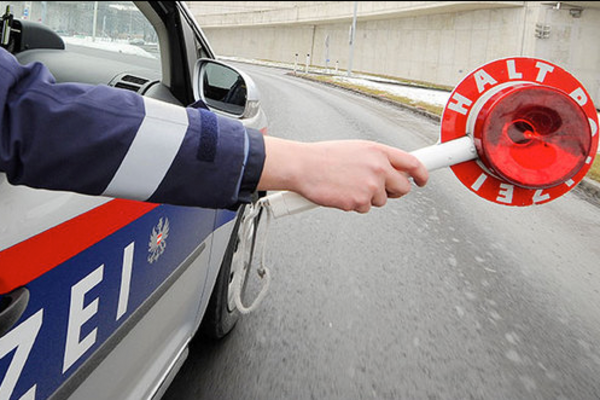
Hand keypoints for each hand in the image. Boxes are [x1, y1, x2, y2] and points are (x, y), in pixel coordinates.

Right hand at [257, 137, 428, 212]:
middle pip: (403, 187)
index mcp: (378, 151)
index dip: (422, 174)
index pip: (412, 163)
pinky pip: (364, 208)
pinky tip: (341, 193)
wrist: (303, 166)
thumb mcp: (356, 149)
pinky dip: (353, 204)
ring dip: (368, 197)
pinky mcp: (358, 201)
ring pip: (381, 200)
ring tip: (348, 185)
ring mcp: (369, 186)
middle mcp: (377, 168)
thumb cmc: (323, 157)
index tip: (422, 179)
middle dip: (394, 191)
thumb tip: (391, 170)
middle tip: (380, 189)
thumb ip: (376, 158)